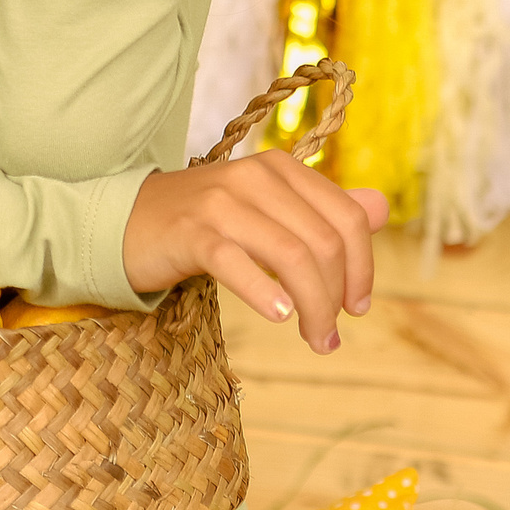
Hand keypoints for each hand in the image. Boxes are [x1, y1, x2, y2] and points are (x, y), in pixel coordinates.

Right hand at [122, 151, 389, 353]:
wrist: (127, 223)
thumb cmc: (206, 223)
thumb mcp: (268, 210)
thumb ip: (323, 209)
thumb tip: (382, 207)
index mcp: (282, 169)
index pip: (347, 217)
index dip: (363, 267)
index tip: (357, 308)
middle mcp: (256, 176)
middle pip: (323, 240)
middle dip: (337, 295)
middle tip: (330, 337)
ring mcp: (222, 201)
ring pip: (290, 254)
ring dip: (312, 306)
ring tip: (316, 340)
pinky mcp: (191, 231)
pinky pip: (237, 262)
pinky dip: (264, 291)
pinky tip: (279, 316)